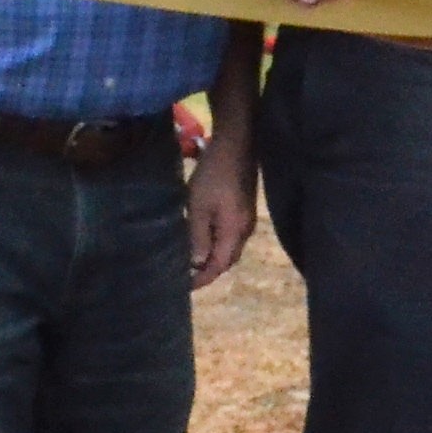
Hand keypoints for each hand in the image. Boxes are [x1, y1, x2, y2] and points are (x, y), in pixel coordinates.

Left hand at [187, 136, 256, 288]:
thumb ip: (198, 237)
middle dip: (209, 270)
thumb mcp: (198, 207)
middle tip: (187, 275)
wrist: (236, 146)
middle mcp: (245, 231)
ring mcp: (247, 219)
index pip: (219, 266)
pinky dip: (218, 244)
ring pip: (231, 248)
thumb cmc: (214, 176)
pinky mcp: (245, 209)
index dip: (203, 278)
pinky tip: (204, 238)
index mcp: (234, 232)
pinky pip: (232, 236)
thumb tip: (197, 264)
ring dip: (214, 257)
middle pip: (228, 260)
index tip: (184, 286)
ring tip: (192, 258)